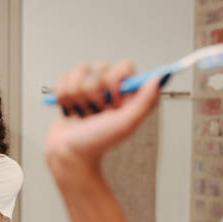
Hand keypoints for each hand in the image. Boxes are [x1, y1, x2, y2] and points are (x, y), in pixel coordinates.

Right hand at [45, 60, 160, 175]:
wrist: (67, 155)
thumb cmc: (96, 144)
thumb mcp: (125, 124)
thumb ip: (145, 101)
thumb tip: (159, 78)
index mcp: (126, 95)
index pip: (124, 66)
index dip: (115, 80)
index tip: (112, 100)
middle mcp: (109, 89)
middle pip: (100, 66)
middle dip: (93, 92)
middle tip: (96, 112)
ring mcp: (89, 88)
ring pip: (80, 70)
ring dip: (77, 95)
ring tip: (82, 112)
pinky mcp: (71, 90)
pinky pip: (64, 78)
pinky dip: (63, 96)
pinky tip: (70, 110)